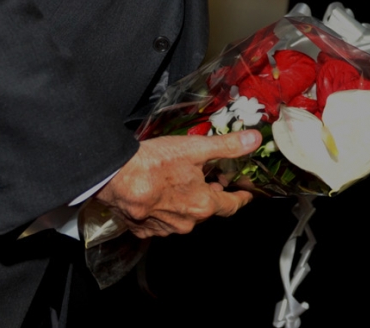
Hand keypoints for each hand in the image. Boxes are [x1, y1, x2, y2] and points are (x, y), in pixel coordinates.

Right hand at [95, 130, 260, 238]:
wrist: (115, 177)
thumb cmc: (155, 163)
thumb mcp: (196, 148)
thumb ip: (228, 146)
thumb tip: (255, 139)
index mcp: (203, 205)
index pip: (231, 205)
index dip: (241, 197)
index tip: (246, 193)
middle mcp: (186, 223)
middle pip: (205, 209)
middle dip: (210, 194)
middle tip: (210, 178)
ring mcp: (164, 229)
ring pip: (183, 216)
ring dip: (185, 201)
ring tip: (181, 182)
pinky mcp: (143, 230)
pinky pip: (160, 221)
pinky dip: (164, 209)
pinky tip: (158, 194)